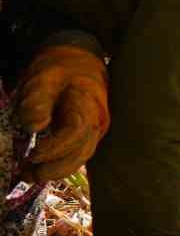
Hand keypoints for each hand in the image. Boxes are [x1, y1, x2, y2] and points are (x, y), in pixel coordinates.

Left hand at [17, 43, 109, 182]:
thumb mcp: (43, 77)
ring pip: (81, 156)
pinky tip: (39, 167)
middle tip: (27, 174)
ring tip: (29, 175)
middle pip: (82, 152)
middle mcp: (96, 121)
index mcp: (87, 104)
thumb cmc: (60, 68)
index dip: (56, 148)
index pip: (76, 132)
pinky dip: (59, 164)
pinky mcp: (86, 134)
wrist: (79, 60)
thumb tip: (33, 127)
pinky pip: (77, 153)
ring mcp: (94, 129)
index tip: (32, 154)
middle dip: (56, 168)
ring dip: (56, 170)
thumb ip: (37, 100)